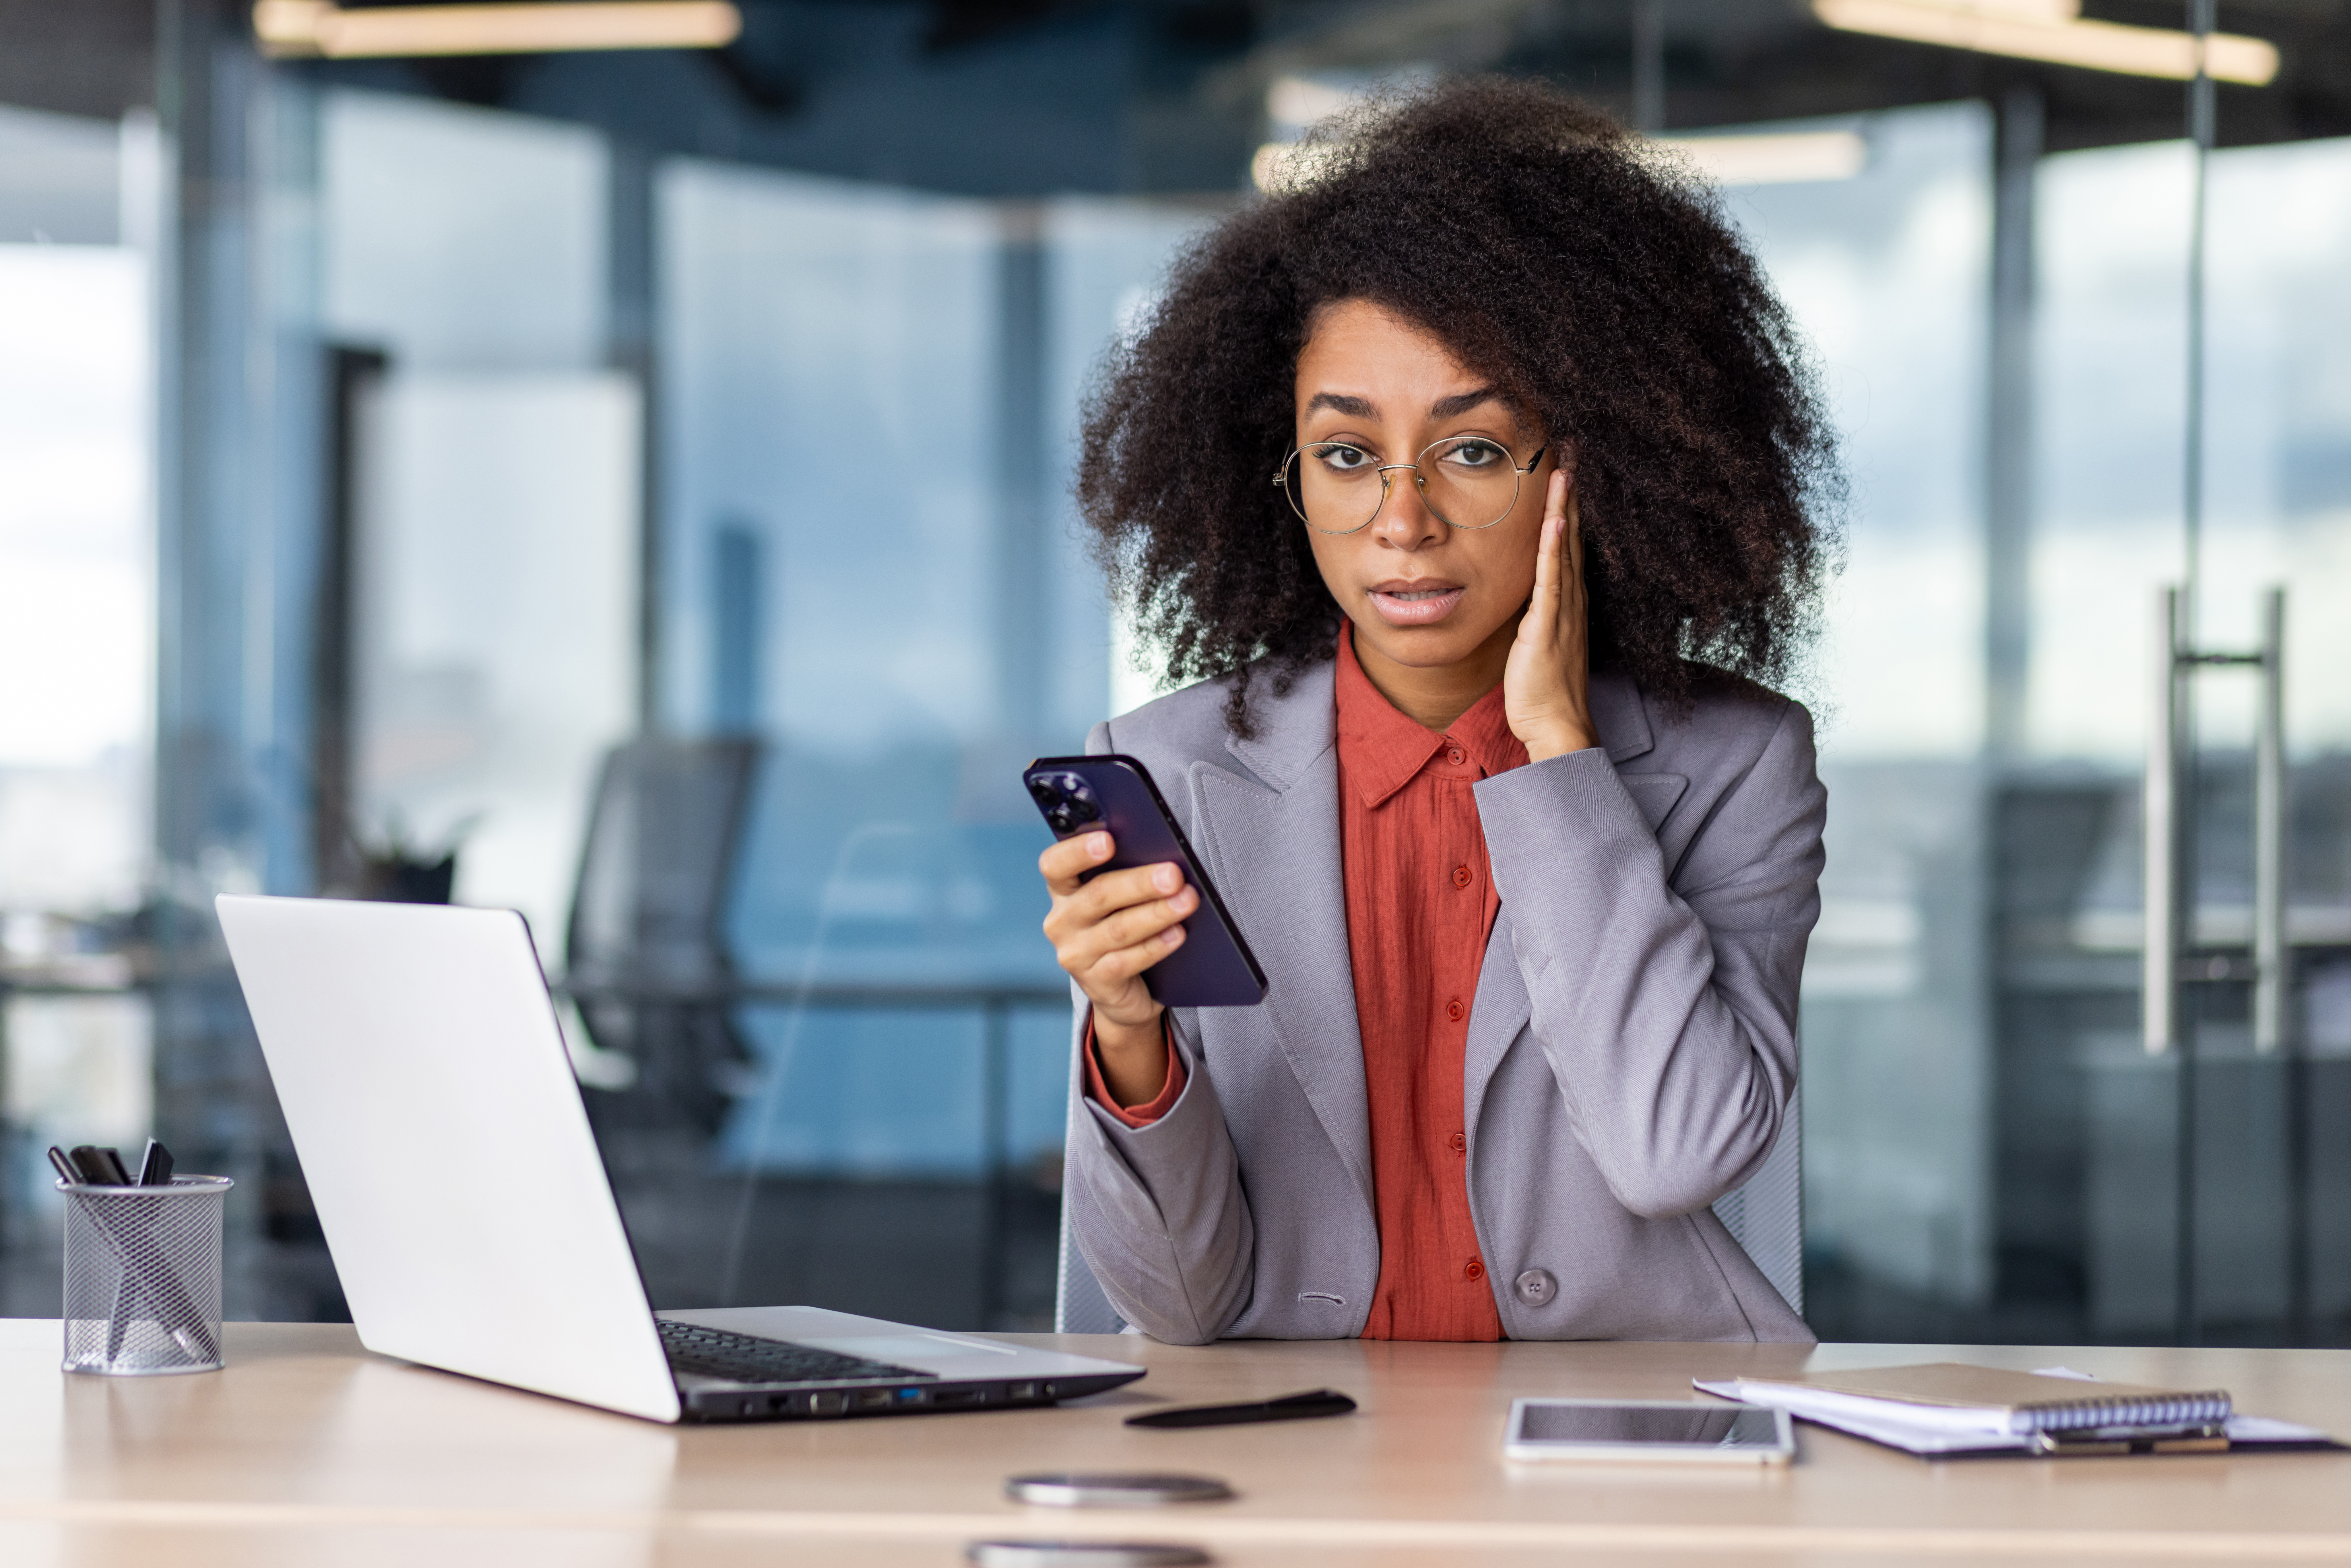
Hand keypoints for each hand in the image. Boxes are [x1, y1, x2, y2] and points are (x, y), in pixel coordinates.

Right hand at [1039, 831, 1191, 1101]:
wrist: (1122, 988)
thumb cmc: (1122, 924)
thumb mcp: (1118, 899)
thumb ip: (1125, 874)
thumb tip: (1162, 857)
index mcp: (1064, 890)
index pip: (1055, 864)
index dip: (1078, 851)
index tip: (1108, 841)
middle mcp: (1062, 920)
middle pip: (1098, 895)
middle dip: (1139, 883)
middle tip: (1173, 875)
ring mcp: (1075, 953)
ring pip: (1118, 929)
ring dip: (1157, 913)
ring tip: (1187, 901)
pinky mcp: (1095, 982)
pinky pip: (1126, 961)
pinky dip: (1155, 946)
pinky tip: (1177, 935)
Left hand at [1503, 467, 1596, 761]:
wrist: (1555, 725)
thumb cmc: (1543, 690)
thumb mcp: (1534, 641)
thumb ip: (1532, 614)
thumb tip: (1520, 596)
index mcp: (1566, 601)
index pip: (1567, 543)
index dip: (1568, 505)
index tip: (1566, 469)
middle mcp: (1570, 599)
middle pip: (1572, 535)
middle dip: (1573, 493)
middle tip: (1574, 450)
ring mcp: (1562, 610)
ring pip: (1564, 548)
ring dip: (1565, 507)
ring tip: (1566, 468)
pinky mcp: (1547, 625)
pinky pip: (1552, 580)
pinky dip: (1554, 548)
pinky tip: (1556, 519)